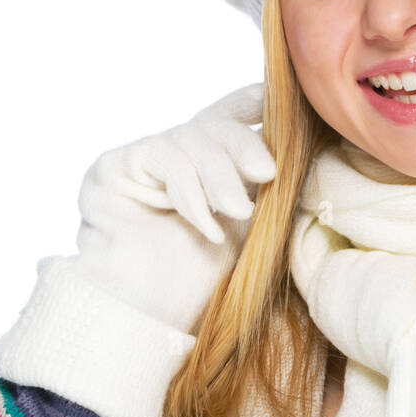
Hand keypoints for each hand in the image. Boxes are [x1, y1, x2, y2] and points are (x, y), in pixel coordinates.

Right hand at [72, 83, 274, 333]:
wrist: (155, 318)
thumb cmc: (206, 277)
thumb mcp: (251, 221)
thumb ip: (264, 181)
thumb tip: (304, 139)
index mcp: (210, 159)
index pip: (233, 112)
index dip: (255, 99)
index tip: (277, 97)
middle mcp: (176, 152)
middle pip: (215, 123)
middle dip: (244, 146)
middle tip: (267, 175)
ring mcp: (142, 157)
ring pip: (190, 138)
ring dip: (218, 176)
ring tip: (237, 212)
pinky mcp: (111, 167)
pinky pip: (161, 157)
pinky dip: (189, 192)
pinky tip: (206, 226)